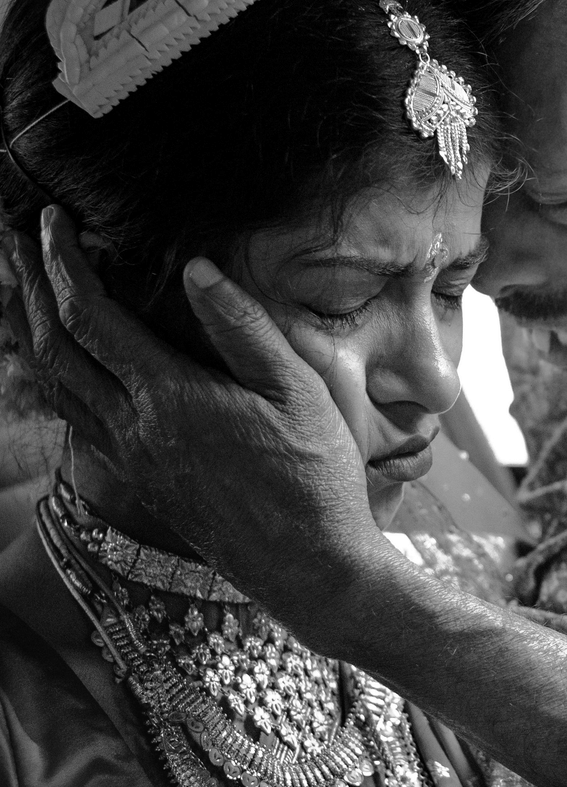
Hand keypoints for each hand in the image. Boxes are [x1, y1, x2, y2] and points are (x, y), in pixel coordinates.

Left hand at [2, 206, 383, 648]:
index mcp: (169, 398)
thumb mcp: (299, 392)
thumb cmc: (316, 478)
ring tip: (21, 292)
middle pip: (54, 347)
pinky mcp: (141, 481)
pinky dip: (54, 378)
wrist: (309, 566)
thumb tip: (197, 268)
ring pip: (54, 386)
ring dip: (30, 331)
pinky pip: (74, 418)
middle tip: (14, 239)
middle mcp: (133, 429)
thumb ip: (244, 328)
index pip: (91, 317)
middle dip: (29, 287)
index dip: (62, 263)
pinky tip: (65, 367)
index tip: (51, 220)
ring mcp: (131, 459)